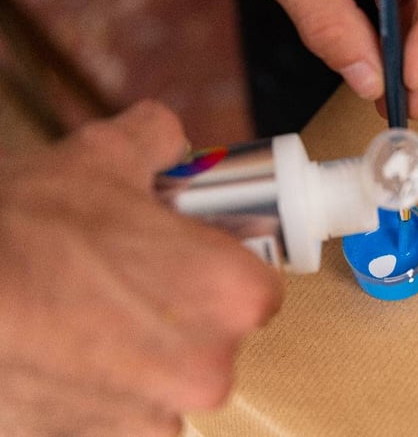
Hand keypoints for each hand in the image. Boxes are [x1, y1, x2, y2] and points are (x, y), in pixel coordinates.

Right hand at [0, 100, 282, 435]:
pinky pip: (121, 415)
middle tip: (130, 283)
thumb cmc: (28, 230)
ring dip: (140, 355)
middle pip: (216, 336)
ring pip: (167, 378)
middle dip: (181, 311)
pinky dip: (101, 390)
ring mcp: (158, 416)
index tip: (193, 261)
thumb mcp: (101, 156)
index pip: (260, 287)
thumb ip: (157, 138)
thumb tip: (170, 136)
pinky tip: (64, 354)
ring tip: (86, 317)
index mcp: (234, 294)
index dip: (223, 270)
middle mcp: (211, 366)